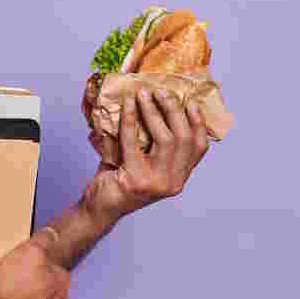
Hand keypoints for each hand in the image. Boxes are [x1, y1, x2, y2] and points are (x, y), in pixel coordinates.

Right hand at [0, 233, 71, 298]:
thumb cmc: (14, 296)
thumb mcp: (28, 253)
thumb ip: (43, 241)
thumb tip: (51, 233)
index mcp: (62, 281)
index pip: (55, 268)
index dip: (38, 265)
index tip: (25, 266)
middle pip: (49, 290)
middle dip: (35, 287)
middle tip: (14, 284)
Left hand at [81, 88, 210, 223]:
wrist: (100, 208)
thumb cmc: (120, 180)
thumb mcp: (145, 161)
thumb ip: (154, 141)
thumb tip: (155, 101)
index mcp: (179, 176)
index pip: (200, 147)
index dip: (198, 122)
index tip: (190, 101)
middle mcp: (173, 182)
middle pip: (184, 139)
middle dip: (174, 110)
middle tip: (161, 91)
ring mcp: (157, 183)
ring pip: (165, 139)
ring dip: (153, 112)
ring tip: (143, 93)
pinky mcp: (136, 181)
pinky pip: (134, 142)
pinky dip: (130, 119)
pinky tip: (127, 105)